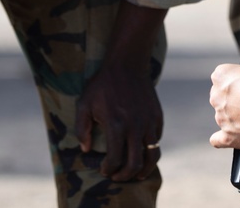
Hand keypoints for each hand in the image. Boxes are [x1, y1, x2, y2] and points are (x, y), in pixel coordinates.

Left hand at [75, 63, 161, 180]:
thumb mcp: (84, 104)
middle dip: (125, 175)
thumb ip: (82, 129)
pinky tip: (141, 151)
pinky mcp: (157, 116)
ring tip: (137, 173)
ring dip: (144, 169)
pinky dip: (150, 150)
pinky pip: (157, 140)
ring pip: (152, 155)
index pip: (115, 159)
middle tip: (118, 176)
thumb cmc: (103, 84)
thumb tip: (86, 149)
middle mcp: (135, 126)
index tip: (104, 170)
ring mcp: (149, 122)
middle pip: (135, 163)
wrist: (127, 64)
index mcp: (116, 125)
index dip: (108, 169)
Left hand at [209, 49, 239, 148]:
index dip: (237, 80)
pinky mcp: (228, 136)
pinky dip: (223, 139)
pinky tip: (233, 136)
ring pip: (223, 116)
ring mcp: (221, 117)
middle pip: (221, 97)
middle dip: (234, 99)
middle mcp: (216, 96)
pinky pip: (218, 140)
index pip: (223, 76)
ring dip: (234, 117)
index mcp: (222, 76)